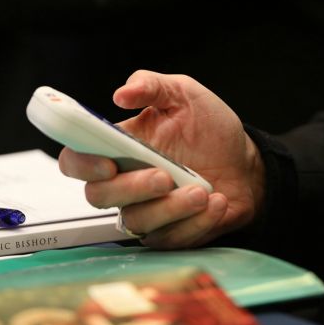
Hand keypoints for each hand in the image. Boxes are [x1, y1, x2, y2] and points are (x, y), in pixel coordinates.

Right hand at [59, 70, 264, 248]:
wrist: (246, 162)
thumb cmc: (210, 129)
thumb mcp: (184, 94)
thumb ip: (151, 86)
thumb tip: (121, 93)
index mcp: (120, 147)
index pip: (77, 161)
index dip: (82, 165)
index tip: (109, 162)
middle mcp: (127, 181)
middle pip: (98, 196)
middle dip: (131, 188)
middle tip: (165, 176)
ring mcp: (148, 209)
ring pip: (136, 222)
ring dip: (170, 209)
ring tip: (202, 191)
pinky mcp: (170, 232)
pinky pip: (170, 239)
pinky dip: (195, 223)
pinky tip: (216, 203)